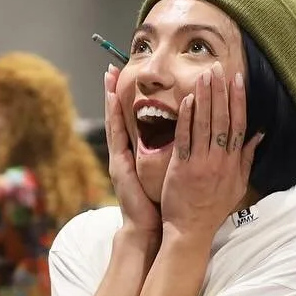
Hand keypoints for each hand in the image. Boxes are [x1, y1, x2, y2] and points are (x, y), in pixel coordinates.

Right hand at [103, 64, 159, 236]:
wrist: (149, 227)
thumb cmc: (162, 204)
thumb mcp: (170, 175)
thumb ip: (174, 156)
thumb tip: (187, 140)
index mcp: (139, 154)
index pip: (136, 121)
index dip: (131, 101)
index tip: (129, 79)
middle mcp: (126, 153)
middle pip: (120, 116)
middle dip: (114, 92)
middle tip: (112, 67)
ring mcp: (119, 158)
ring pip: (115, 121)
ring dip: (110, 97)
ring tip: (108, 75)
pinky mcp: (118, 164)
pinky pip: (116, 135)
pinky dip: (113, 115)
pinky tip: (112, 98)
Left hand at [159, 65, 259, 239]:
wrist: (191, 230)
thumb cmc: (213, 207)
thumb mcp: (238, 184)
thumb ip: (247, 158)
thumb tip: (258, 135)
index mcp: (233, 162)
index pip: (239, 125)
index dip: (238, 101)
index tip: (237, 80)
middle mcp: (219, 160)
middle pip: (222, 119)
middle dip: (220, 92)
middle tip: (218, 68)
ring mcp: (200, 163)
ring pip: (204, 125)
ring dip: (204, 98)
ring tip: (204, 76)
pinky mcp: (182, 168)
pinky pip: (184, 139)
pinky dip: (186, 119)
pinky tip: (186, 101)